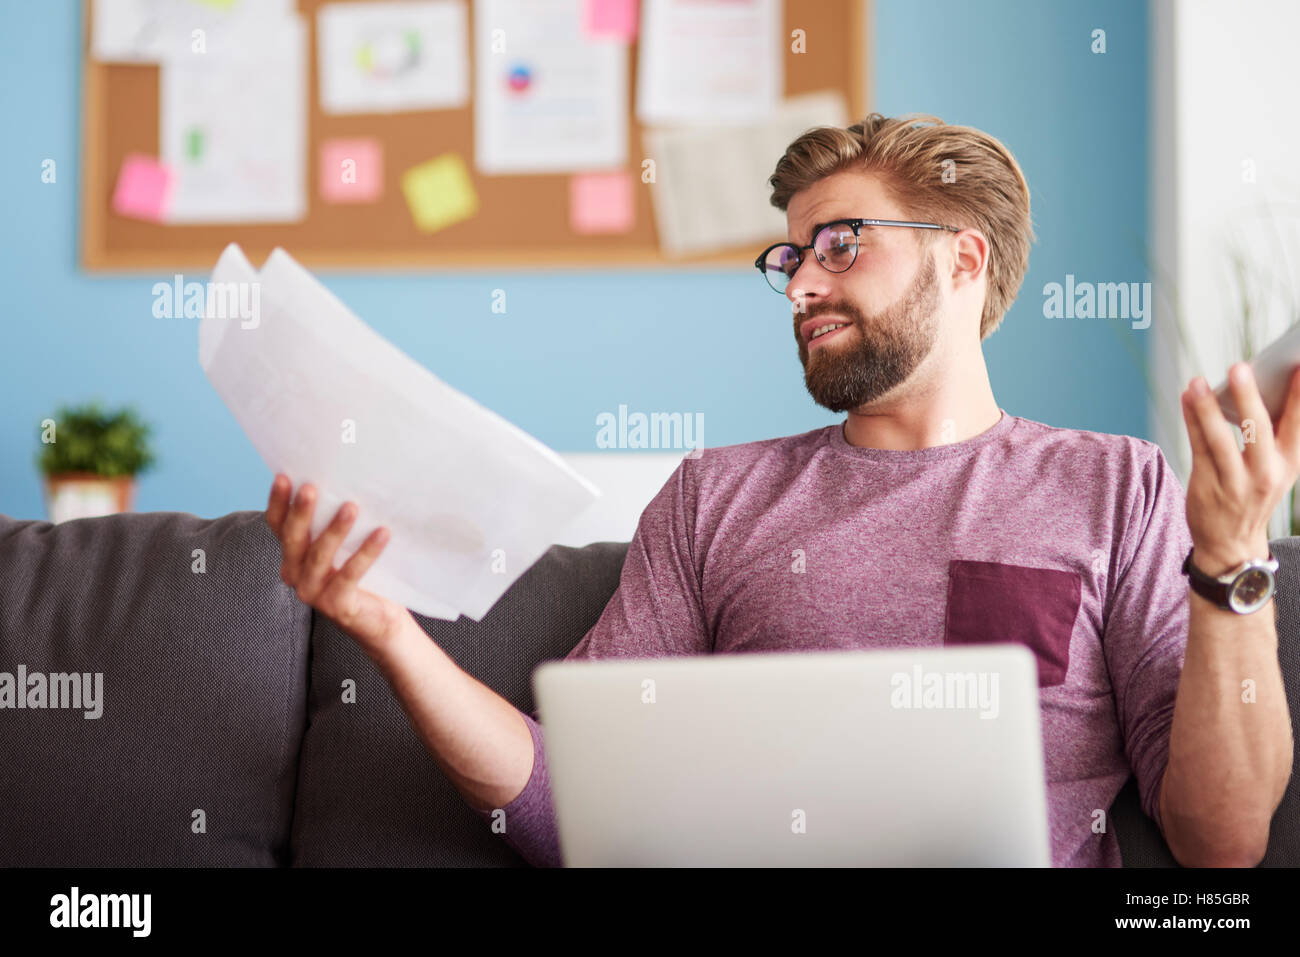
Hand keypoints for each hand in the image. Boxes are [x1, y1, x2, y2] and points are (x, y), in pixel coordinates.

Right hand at [265, 474, 410, 658]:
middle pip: (293, 539)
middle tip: (311, 488)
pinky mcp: (336, 605)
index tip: (284, 477)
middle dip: (301, 512)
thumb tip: (347, 481)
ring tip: (351, 507)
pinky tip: (382, 533)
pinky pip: (349, 575)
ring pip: (319, 556)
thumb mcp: (342, 547)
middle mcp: (295, 574)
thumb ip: (334, 523)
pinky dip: (366, 553)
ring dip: (335, 530)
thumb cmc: (361, 576)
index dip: (278, 503)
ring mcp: (313, 592)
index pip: (277, 526)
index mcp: (292, 556)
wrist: (380, 621)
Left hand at [1181, 363, 1299, 574]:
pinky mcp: (1206, 484)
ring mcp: (1234, 482)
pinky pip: (1197, 446)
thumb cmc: (1254, 494)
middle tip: (1240, 368)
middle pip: (1257, 429)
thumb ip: (1273, 434)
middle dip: (1248, 397)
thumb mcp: (1277, 469)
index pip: (1298, 424)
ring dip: (1207, 408)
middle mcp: (1265, 473)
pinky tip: (1187, 398)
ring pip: (1219, 438)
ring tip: (1197, 383)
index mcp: (1289, 464)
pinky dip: (1191, 419)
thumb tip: (1257, 385)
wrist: (1231, 544)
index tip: (1299, 365)